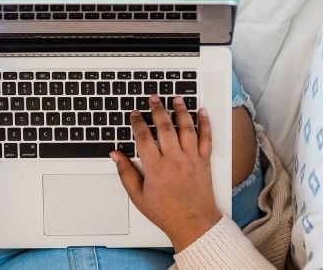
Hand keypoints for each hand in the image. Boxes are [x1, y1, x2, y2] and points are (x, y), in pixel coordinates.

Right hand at [110, 95, 221, 250]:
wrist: (193, 224)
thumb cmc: (166, 212)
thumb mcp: (138, 196)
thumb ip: (125, 173)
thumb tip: (115, 155)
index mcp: (156, 167)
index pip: (144, 137)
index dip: (137, 122)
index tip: (134, 114)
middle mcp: (174, 160)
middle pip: (165, 127)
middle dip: (157, 109)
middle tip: (153, 98)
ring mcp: (191, 159)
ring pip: (186, 128)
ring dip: (181, 111)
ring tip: (176, 98)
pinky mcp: (204, 162)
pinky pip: (206, 138)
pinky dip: (205, 123)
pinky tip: (202, 112)